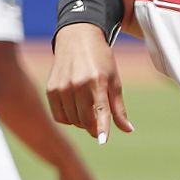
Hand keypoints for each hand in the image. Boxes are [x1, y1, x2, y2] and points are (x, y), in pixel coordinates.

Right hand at [45, 23, 134, 142]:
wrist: (77, 38)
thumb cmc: (101, 60)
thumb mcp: (114, 81)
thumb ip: (119, 108)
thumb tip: (128, 130)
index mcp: (97, 81)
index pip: (100, 110)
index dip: (102, 128)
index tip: (103, 141)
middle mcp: (78, 84)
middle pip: (86, 120)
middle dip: (94, 127)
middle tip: (99, 124)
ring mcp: (62, 87)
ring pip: (73, 120)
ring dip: (82, 122)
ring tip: (87, 110)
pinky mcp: (51, 89)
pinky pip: (59, 116)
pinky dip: (68, 118)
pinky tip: (74, 109)